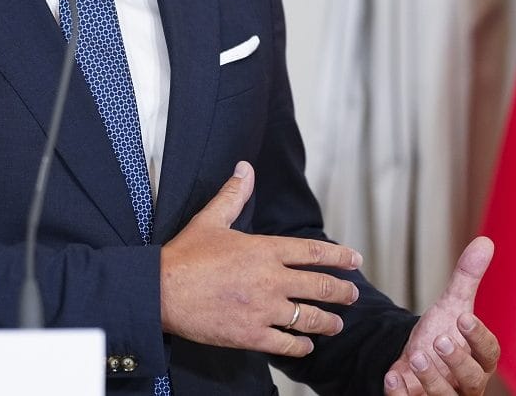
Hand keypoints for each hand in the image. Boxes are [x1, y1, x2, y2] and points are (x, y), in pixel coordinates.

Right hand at [160, 161, 363, 355]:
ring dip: (327, 322)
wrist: (159, 291)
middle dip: (342, 292)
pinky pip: (285, 344)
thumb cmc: (184, 256)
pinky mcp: (249, 335)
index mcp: (264, 250)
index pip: (314, 252)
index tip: (355, 261)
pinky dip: (300, 346)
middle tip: (352, 295)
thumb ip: (234, 195)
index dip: (340, 256)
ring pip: (308, 318)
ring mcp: (262, 309)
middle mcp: (270, 280)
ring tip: (336, 324)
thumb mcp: (211, 219)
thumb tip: (245, 169)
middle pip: (320, 286)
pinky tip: (306, 346)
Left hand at [383, 237, 500, 394]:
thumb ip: (467, 279)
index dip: (479, 337)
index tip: (463, 318)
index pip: (490, 353)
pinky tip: (392, 376)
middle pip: (472, 379)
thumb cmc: (440, 336)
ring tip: (416, 355)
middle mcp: (467, 384)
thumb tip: (485, 242)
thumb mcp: (452, 307)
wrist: (414, 362)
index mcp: (481, 359)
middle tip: (439, 339)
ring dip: (430, 378)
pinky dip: (402, 395)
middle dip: (456, 361)